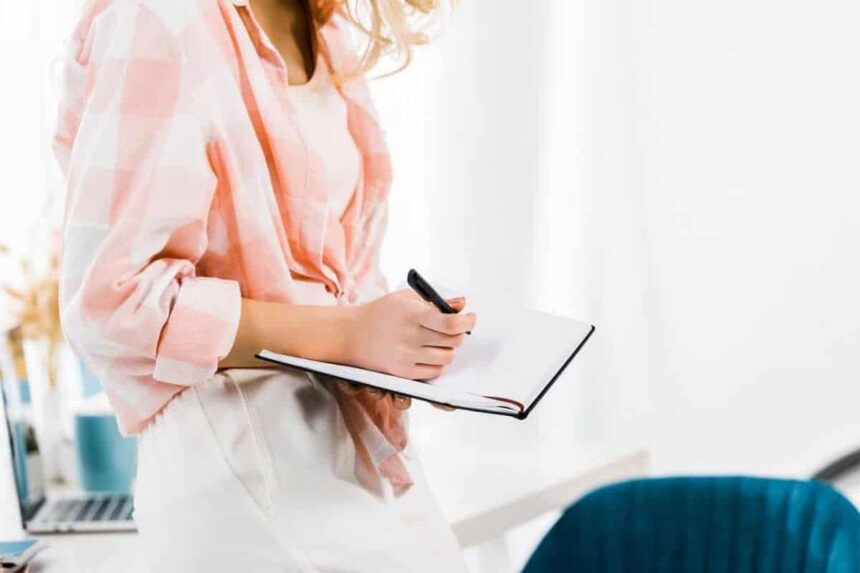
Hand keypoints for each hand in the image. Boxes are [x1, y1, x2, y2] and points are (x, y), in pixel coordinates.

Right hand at [345, 289, 475, 379]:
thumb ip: (436, 301)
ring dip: (449, 349)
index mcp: (412, 314)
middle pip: (453, 341)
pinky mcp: (403, 372)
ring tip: (440, 341)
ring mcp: (406, 357)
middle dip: (459, 334)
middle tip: (454, 329)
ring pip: (447, 358)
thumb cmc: (380, 313)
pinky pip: (435, 371)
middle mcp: (410, 337)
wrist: (351, 334)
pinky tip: (430, 353)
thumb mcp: (406, 298)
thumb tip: (462, 303)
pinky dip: (438, 363)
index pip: (452, 323)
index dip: (467, 322)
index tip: (470, 318)